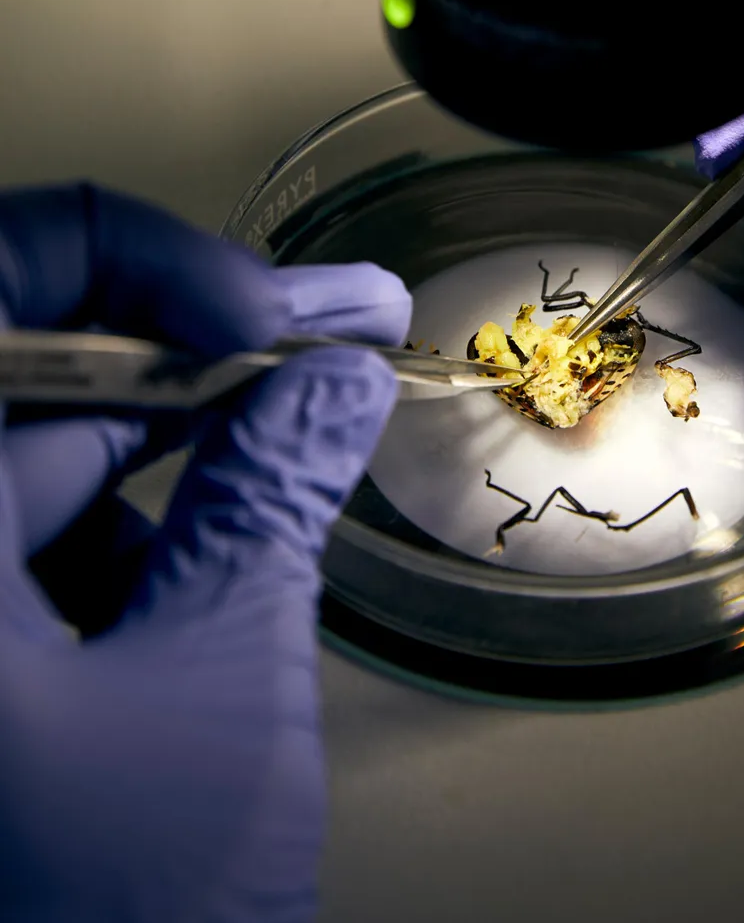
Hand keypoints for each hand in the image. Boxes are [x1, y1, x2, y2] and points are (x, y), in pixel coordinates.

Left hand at [0, 184, 410, 922]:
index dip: (134, 263)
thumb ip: (270, 500)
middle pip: (35, 374)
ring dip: (180, 449)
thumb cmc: (104, 920)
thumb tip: (330, 382)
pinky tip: (218, 560)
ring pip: (45, 459)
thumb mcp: (212, 680)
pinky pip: (35, 540)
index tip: (266, 306)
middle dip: (197, 349)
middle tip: (330, 327)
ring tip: (299, 444)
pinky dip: (136, 530)